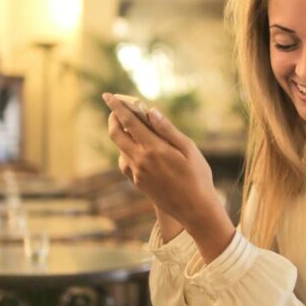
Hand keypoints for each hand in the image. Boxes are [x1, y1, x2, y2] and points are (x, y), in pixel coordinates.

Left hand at [103, 94, 233, 259]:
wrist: (195, 209)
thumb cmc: (198, 177)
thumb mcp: (189, 149)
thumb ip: (167, 129)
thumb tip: (151, 111)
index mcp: (153, 149)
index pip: (129, 122)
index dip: (117, 107)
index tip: (108, 96)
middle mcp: (140, 160)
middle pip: (115, 134)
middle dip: (114, 119)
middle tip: (119, 109)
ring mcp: (136, 173)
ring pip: (120, 148)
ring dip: (122, 135)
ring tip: (135, 127)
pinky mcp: (137, 183)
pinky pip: (125, 162)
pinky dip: (127, 151)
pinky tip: (139, 149)